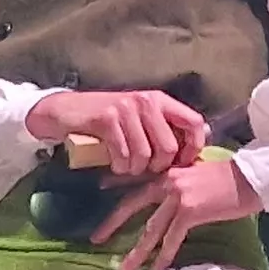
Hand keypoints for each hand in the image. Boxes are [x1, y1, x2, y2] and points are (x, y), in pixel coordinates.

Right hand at [24, 89, 206, 176]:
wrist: (65, 111)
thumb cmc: (106, 119)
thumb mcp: (139, 118)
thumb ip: (166, 126)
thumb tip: (202, 137)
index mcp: (159, 100)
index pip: (194, 122)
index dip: (193, 147)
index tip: (182, 163)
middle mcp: (145, 101)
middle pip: (169, 147)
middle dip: (158, 167)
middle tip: (145, 169)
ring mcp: (125, 109)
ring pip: (145, 155)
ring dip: (135, 169)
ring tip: (126, 166)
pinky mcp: (107, 119)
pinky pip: (123, 155)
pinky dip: (119, 166)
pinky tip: (114, 163)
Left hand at [95, 155, 259, 269]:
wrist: (253, 177)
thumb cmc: (232, 177)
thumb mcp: (200, 173)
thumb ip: (182, 183)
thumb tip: (175, 199)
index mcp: (169, 171)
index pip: (137, 180)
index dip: (117, 186)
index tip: (100, 190)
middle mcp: (168, 181)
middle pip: (133, 204)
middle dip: (113, 223)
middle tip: (96, 239)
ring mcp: (178, 196)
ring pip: (151, 228)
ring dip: (137, 251)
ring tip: (125, 268)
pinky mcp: (190, 211)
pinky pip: (172, 239)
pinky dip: (164, 257)